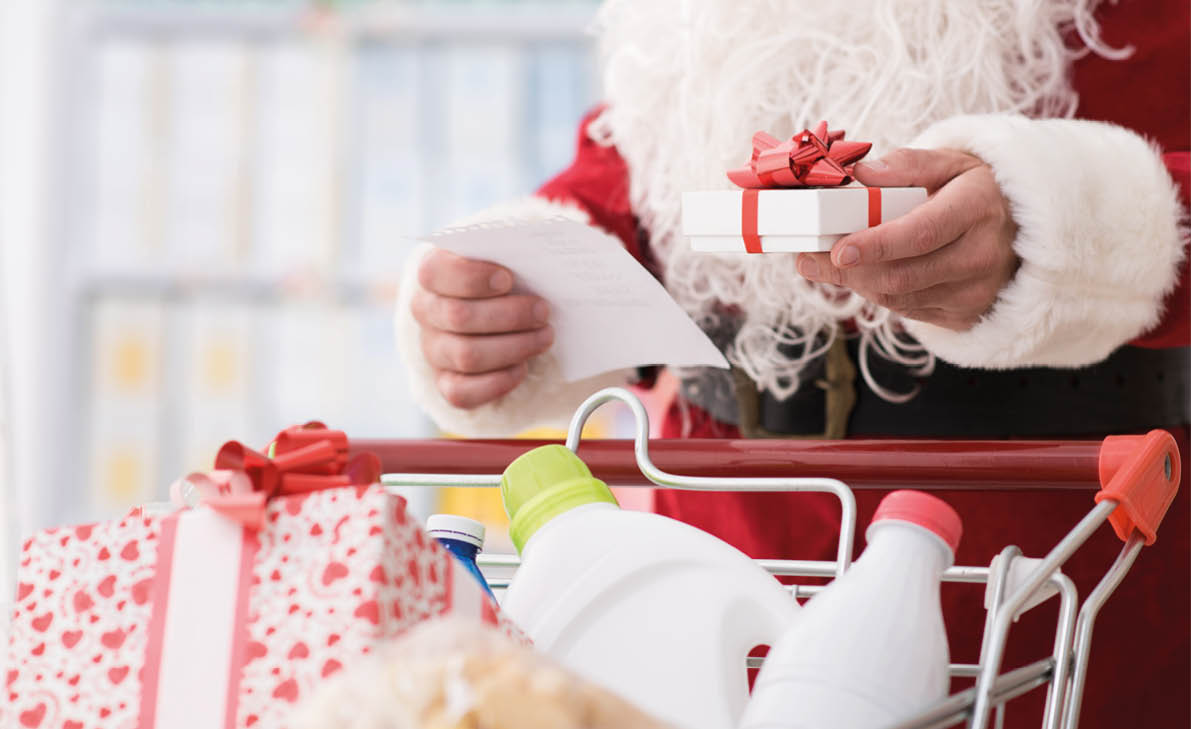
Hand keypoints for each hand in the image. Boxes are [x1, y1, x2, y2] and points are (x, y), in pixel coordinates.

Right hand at [412, 249, 553, 408]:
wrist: (496, 308)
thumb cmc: (506, 276)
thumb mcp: (508, 254)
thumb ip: (519, 244)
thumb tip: (557, 244)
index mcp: (434, 272)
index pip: (435, 272)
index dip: (472, 277)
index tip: (507, 279)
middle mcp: (426, 310)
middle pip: (458, 317)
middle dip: (509, 315)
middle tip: (543, 311)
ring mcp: (433, 348)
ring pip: (466, 355)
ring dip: (513, 347)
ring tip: (544, 337)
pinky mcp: (445, 381)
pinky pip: (462, 393)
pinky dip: (497, 382)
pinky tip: (521, 367)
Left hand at [795, 148, 1018, 330]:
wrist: (1024, 230)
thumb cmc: (978, 192)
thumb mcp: (953, 163)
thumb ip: (907, 165)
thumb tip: (861, 174)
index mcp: (977, 210)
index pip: (921, 233)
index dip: (876, 245)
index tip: (838, 249)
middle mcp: (981, 256)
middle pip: (902, 275)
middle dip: (848, 270)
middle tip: (809, 257)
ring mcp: (976, 292)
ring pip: (899, 298)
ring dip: (857, 283)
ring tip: (830, 263)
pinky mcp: (966, 315)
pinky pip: (909, 312)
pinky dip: (878, 294)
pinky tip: (864, 274)